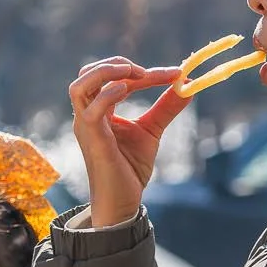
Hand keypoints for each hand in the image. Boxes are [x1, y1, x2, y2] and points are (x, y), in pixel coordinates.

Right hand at [69, 58, 187, 228]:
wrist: (122, 203)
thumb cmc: (129, 169)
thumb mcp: (151, 131)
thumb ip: (166, 107)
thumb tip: (188, 85)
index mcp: (98, 111)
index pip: (112, 78)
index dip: (142, 71)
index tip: (174, 73)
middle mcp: (87, 116)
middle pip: (87, 74)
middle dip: (115, 64)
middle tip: (146, 72)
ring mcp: (87, 127)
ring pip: (79, 87)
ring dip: (106, 72)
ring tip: (135, 73)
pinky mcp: (94, 140)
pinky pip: (92, 111)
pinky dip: (108, 94)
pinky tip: (128, 90)